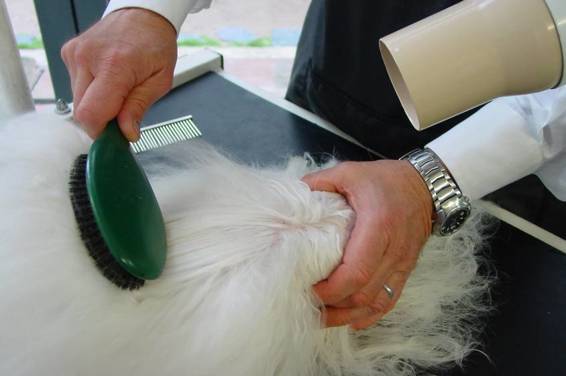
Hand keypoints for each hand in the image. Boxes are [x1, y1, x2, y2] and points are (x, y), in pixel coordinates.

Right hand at [61, 8, 177, 140]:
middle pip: (81, 111)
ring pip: (77, 100)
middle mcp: (88, 58)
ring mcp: (75, 54)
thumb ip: (139, 108)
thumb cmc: (155, 44)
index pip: (91, 114)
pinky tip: (107, 80)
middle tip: (122, 114)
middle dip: (102, 119)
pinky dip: (91, 90)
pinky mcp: (69, 53)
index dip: (101, 132)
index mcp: (114, 66)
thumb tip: (126, 132)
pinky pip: (75, 86)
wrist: (142, 15)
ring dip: (97, 104)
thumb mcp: (160, 81)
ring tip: (117, 90)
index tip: (115, 137)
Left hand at [303, 160, 432, 329]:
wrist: (427, 186)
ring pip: (376, 303)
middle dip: (334, 305)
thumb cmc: (386, 179)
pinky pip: (390, 300)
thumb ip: (319, 182)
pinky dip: (370, 314)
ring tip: (324, 317)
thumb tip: (293, 194)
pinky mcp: (407, 270)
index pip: (356, 271)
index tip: (308, 289)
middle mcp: (394, 250)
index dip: (331, 289)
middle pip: (364, 293)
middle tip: (308, 304)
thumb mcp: (349, 172)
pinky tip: (351, 319)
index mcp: (378, 225)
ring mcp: (403, 264)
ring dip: (348, 314)